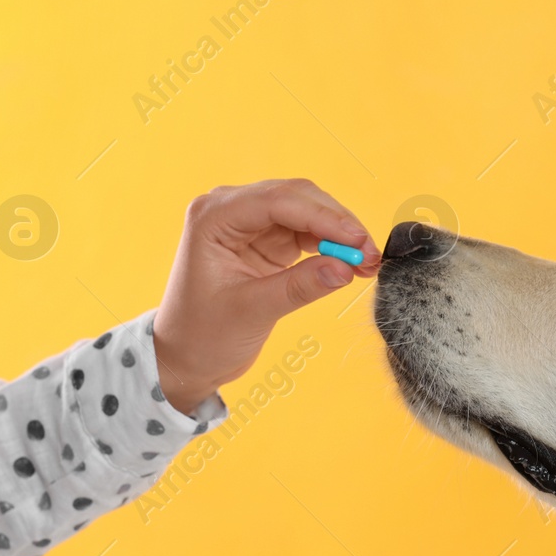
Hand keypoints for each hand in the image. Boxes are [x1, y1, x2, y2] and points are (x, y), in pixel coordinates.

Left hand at [152, 179, 379, 413]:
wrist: (186, 357)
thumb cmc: (202, 334)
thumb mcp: (252, 311)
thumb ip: (299, 287)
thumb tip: (345, 268)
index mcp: (214, 217)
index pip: (277, 201)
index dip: (323, 217)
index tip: (357, 240)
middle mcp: (231, 210)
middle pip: (297, 197)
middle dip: (337, 223)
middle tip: (369, 254)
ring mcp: (250, 224)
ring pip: (308, 211)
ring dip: (339, 233)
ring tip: (367, 261)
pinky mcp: (267, 241)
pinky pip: (307, 233)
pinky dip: (331, 245)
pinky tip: (351, 263)